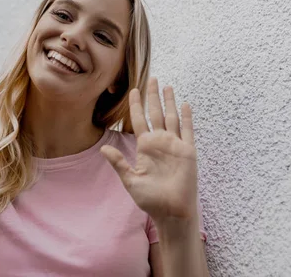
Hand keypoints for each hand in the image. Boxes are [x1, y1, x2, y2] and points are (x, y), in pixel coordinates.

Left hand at [100, 78, 198, 222]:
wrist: (171, 212)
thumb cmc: (150, 199)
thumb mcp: (130, 180)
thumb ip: (118, 162)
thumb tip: (102, 148)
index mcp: (145, 147)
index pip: (139, 120)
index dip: (136, 105)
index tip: (133, 90)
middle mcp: (160, 142)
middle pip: (156, 113)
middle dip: (153, 96)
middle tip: (152, 78)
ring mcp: (175, 145)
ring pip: (172, 117)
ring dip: (170, 101)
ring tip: (168, 86)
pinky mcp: (188, 152)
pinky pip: (188, 130)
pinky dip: (187, 117)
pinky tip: (185, 104)